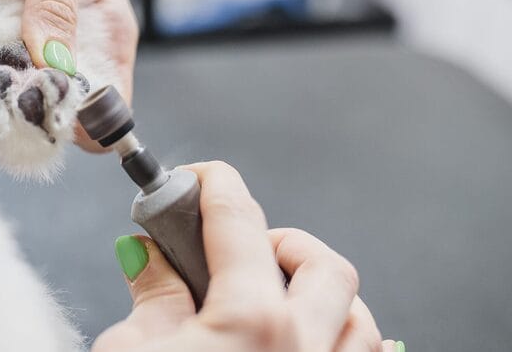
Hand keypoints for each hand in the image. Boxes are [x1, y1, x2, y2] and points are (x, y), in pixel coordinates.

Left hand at [0, 0, 138, 151]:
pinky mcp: (14, 57)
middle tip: (6, 85)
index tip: (44, 101)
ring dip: (9, 99)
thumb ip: (54, 3)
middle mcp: (82, 55)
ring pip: (33, 107)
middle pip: (69, 116)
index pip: (112, 105)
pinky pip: (5, 88)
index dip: (83, 118)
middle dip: (39, 110)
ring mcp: (46, 60)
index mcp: (109, 34)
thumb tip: (55, 62)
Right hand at [94, 162, 401, 351]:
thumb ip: (152, 299)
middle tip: (240, 253)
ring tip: (275, 304)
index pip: (238, 220)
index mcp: (250, 324)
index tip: (201, 177)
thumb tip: (150, 256)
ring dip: (322, 299)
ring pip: (361, 321)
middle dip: (282, 243)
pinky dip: (342, 348)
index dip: (215, 186)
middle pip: (323, 264)